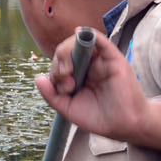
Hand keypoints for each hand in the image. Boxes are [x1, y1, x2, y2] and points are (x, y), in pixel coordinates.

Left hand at [35, 30, 149, 141]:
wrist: (123, 125)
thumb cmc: (98, 118)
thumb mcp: (68, 108)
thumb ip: (52, 94)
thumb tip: (37, 78)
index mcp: (78, 75)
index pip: (60, 62)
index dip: (55, 71)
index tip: (64, 90)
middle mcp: (89, 65)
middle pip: (67, 50)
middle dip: (59, 62)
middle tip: (66, 81)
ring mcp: (101, 60)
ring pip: (80, 42)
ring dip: (67, 51)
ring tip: (68, 71)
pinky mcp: (113, 58)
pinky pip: (100, 40)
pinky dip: (88, 35)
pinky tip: (80, 35)